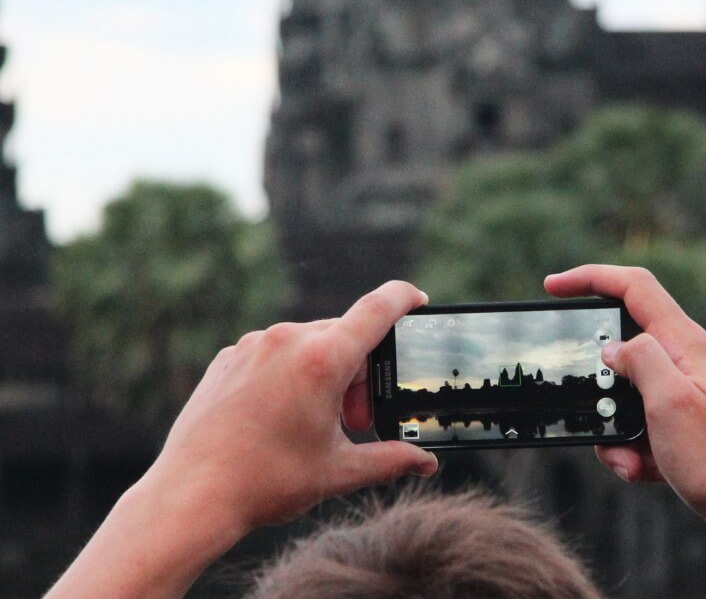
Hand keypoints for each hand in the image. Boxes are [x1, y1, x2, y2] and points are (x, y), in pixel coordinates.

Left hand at [144, 280, 437, 533]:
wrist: (190, 495)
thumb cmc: (266, 482)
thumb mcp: (338, 472)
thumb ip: (390, 460)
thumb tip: (425, 462)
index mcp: (323, 360)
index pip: (378, 309)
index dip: (405, 299)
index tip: (418, 300)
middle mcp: (288, 339)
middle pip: (345, 336)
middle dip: (360, 373)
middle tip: (354, 421)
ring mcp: (253, 345)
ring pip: (309, 343)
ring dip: (325, 373)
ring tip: (315, 423)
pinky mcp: (229, 357)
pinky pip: (274, 352)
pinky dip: (289, 375)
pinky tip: (279, 416)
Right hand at [545, 265, 705, 533]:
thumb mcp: (668, 399)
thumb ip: (638, 358)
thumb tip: (611, 347)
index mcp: (683, 342)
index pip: (632, 286)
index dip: (590, 277)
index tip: (552, 287)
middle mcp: (684, 358)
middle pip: (623, 342)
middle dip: (597, 376)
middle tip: (589, 402)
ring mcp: (682, 389)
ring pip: (623, 391)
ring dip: (612, 423)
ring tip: (629, 455)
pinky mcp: (679, 420)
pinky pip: (636, 424)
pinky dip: (629, 447)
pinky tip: (643, 468)